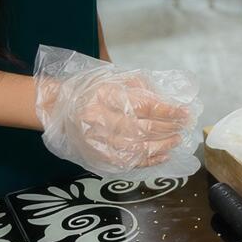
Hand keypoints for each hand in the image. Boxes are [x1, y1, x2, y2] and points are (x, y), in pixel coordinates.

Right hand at [35, 46, 201, 176]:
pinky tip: (162, 156)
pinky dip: (147, 160)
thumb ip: (140, 87)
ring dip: (162, 146)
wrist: (57, 107)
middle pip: (142, 128)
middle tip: (185, 126)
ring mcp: (95, 140)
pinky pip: (126, 162)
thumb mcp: (113, 79)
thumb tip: (169, 99)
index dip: (168, 111)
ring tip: (177, 140)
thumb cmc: (89, 90)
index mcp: (103, 95)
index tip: (185, 112)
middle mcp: (98, 118)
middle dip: (169, 128)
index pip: (143, 105)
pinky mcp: (94, 155)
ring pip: (136, 148)